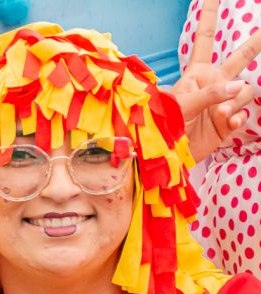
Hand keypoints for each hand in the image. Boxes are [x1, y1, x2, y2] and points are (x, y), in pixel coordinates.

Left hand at [174, 0, 260, 161]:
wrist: (165, 156)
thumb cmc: (162, 127)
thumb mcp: (180, 105)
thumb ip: (209, 93)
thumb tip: (238, 87)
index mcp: (196, 73)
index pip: (205, 39)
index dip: (210, 16)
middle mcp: (214, 83)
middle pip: (241, 57)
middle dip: (257, 42)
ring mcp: (224, 102)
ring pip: (246, 90)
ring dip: (235, 102)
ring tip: (219, 115)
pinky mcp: (229, 121)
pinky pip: (244, 113)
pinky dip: (237, 118)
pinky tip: (228, 123)